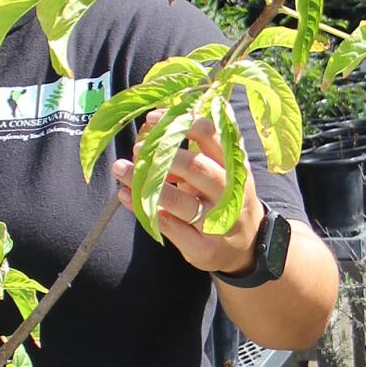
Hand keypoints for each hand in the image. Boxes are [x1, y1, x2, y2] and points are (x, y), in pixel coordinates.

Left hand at [112, 115, 263, 275]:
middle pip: (196, 167)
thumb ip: (194, 151)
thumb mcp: (220, 171)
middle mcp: (228, 192)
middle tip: (137, 148)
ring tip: (121, 169)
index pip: (211, 135)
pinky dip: (143, 209)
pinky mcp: (202, 247)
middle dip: (162, 155)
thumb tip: (152, 133)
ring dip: (145, 184)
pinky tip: (125, 196)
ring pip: (179, 201)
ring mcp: (216, 221)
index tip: (153, 118)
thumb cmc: (222, 198)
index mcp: (233, 165)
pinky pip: (168, 226)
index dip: (181, 123)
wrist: (245, 246)